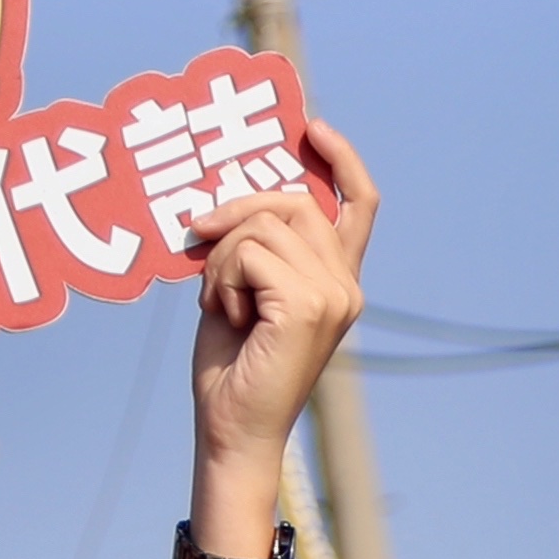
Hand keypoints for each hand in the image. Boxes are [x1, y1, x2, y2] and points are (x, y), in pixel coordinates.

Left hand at [190, 113, 376, 488]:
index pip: (360, 203)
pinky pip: (248, 252)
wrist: (233, 430)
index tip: (311, 127)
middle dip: (236, 210)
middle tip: (198, 237)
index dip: (341, 158)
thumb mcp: (241, 289)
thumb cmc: (232, 368)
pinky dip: (221, 279)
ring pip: (264, 224)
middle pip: (293, 201)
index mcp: (338, 281)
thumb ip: (252, 243)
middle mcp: (346, 286)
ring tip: (218, 302)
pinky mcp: (308, 306)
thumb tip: (233, 189)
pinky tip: (226, 316)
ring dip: (221, 257)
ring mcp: (333, 295)